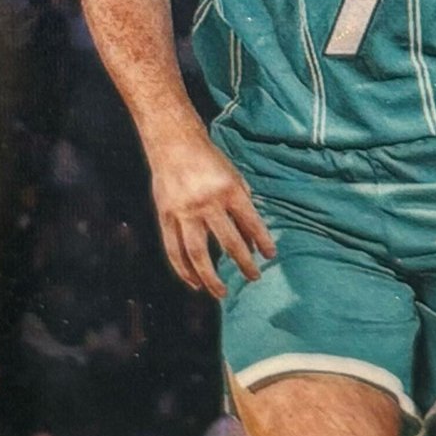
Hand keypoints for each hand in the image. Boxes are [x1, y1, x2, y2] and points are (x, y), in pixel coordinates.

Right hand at [148, 131, 274, 299]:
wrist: (173, 143)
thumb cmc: (209, 160)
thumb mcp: (234, 177)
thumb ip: (244, 207)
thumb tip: (252, 242)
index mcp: (228, 190)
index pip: (251, 222)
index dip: (262, 241)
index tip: (270, 256)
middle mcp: (206, 202)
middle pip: (228, 242)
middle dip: (243, 263)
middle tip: (253, 277)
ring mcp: (184, 211)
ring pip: (197, 253)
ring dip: (210, 277)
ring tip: (221, 292)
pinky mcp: (166, 216)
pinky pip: (174, 249)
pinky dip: (183, 269)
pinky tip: (194, 282)